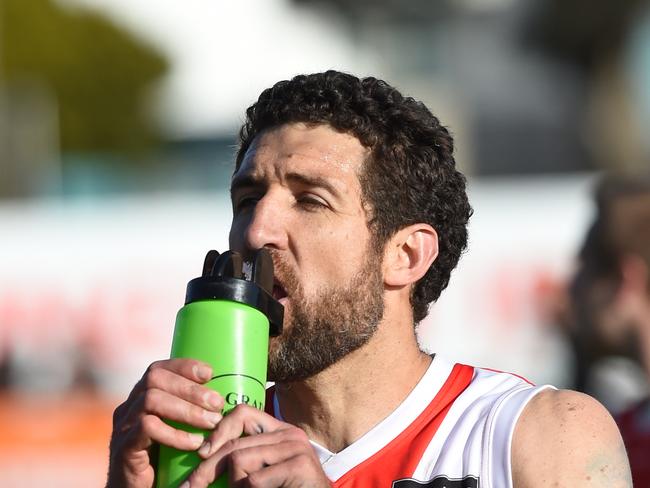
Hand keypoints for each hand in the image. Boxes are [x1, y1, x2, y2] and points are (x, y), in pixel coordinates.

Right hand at [106, 359, 224, 487]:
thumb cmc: (165, 462)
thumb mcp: (178, 430)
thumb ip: (190, 411)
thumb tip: (224, 396)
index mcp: (140, 398)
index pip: (158, 369)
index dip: (183, 366)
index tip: (209, 373)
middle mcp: (128, 407)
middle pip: (154, 379)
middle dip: (190, 388)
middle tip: (217, 403)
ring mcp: (123, 427)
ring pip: (151, 400)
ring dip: (187, 409)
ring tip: (211, 422)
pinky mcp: (123, 448)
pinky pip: (146, 428)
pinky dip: (174, 434)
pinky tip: (195, 444)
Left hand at [183, 404, 330, 487]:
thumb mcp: (262, 472)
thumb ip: (244, 458)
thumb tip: (204, 455)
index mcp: (279, 431)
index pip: (242, 413)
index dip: (218, 431)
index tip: (201, 454)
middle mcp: (289, 433)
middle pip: (234, 443)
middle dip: (207, 469)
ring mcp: (296, 447)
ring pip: (239, 460)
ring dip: (235, 486)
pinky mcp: (300, 465)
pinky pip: (254, 480)